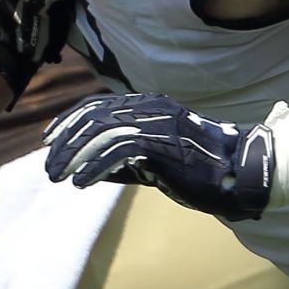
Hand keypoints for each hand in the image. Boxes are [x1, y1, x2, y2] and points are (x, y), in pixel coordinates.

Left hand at [43, 92, 274, 220]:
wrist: (240, 172)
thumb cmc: (200, 168)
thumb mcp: (156, 158)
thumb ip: (124, 157)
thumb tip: (88, 167)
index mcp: (147, 105)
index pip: (97, 106)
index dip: (69, 121)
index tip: (49, 140)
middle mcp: (148, 108)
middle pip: (93, 118)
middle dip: (66, 141)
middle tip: (48, 165)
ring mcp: (155, 124)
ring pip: (100, 134)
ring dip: (74, 156)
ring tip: (57, 176)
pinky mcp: (161, 144)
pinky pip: (117, 153)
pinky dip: (94, 167)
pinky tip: (80, 183)